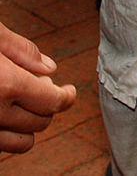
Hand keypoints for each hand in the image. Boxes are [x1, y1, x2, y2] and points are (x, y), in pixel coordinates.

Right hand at [0, 22, 75, 152]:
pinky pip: (1, 147)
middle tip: (37, 86)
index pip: (54, 102)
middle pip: (42, 121)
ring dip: (29, 124)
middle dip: (47, 104)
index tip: (69, 90)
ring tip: (22, 104)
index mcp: (6, 84)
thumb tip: (50, 68)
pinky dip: (8, 135)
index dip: (67, 96)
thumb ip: (21, 49)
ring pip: (23, 142)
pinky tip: (6, 114)